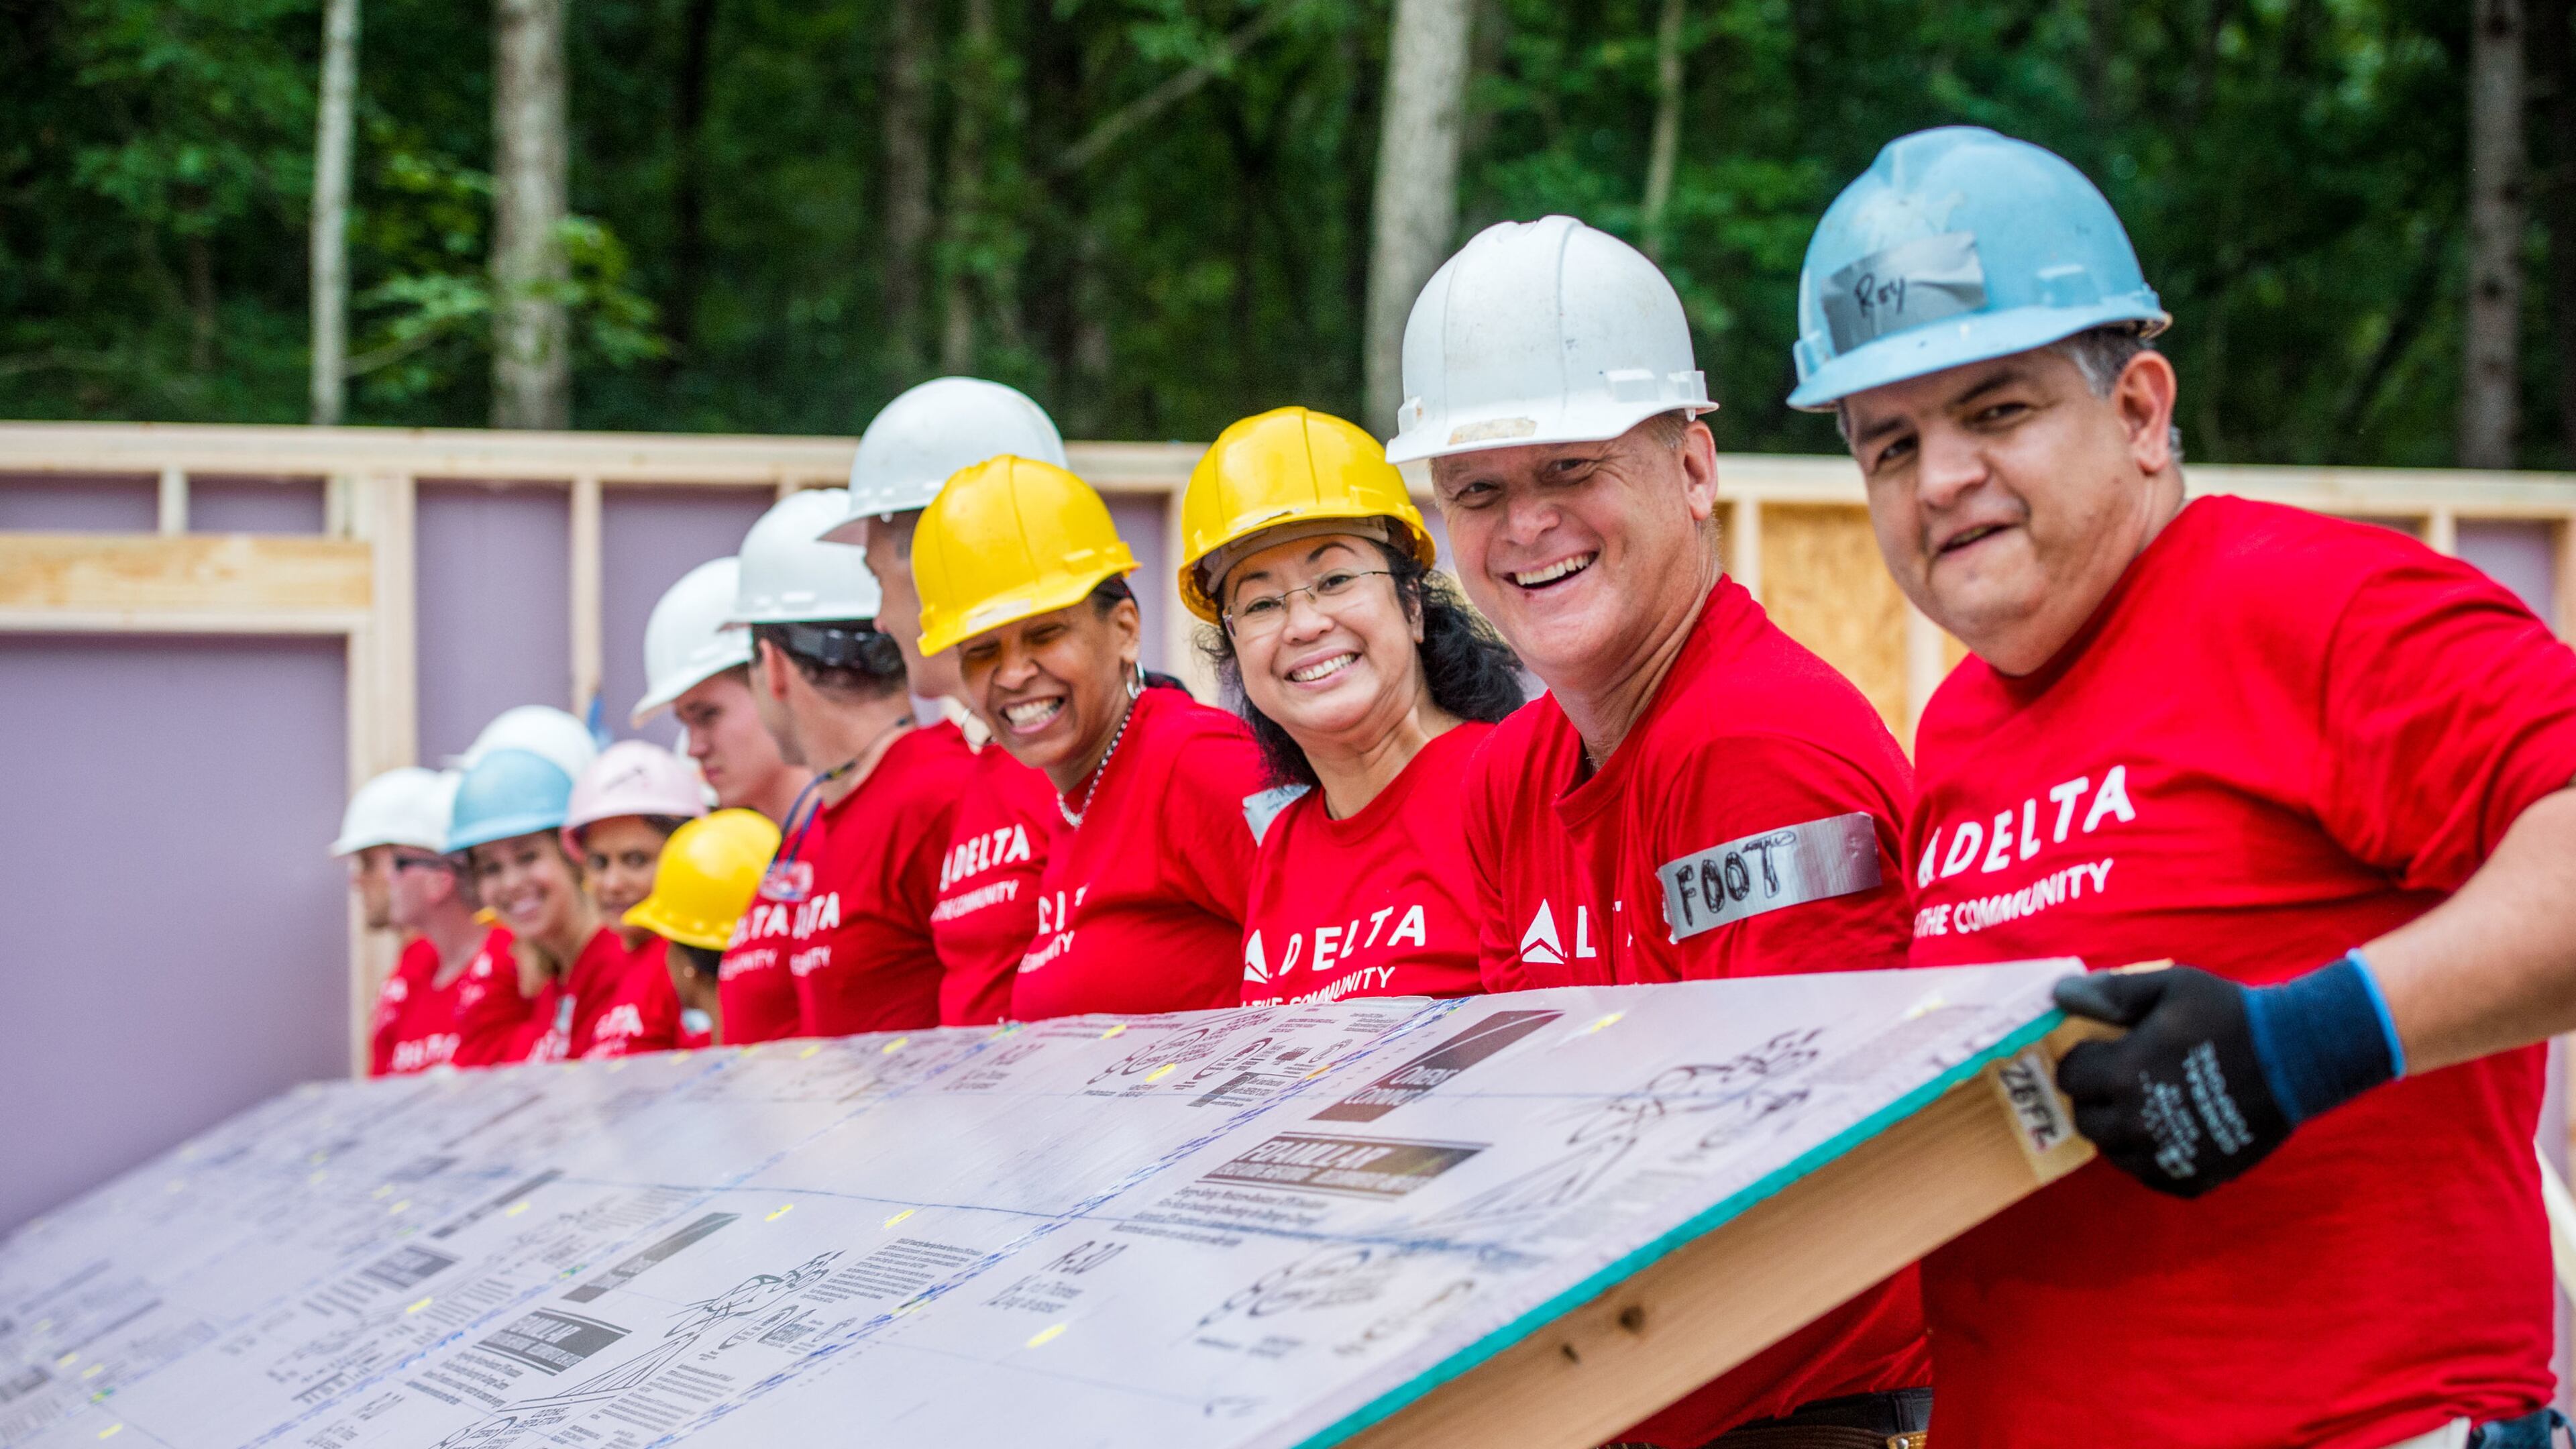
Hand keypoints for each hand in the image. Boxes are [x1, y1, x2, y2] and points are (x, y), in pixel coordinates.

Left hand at [2053, 967, 2292, 1197]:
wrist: (2298, 1056)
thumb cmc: (2231, 1014)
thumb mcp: (2170, 986)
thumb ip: (2112, 993)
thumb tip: (2060, 994)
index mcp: (2123, 1073)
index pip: (2069, 1078)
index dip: (2083, 1062)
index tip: (2103, 1052)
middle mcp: (2137, 1122)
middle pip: (2087, 1120)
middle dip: (2097, 1098)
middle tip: (2124, 1080)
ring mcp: (2165, 1156)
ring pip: (2115, 1153)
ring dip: (2123, 1131)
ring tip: (2149, 1106)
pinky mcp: (2194, 1178)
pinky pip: (2152, 1176)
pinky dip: (2154, 1158)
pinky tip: (2172, 1132)